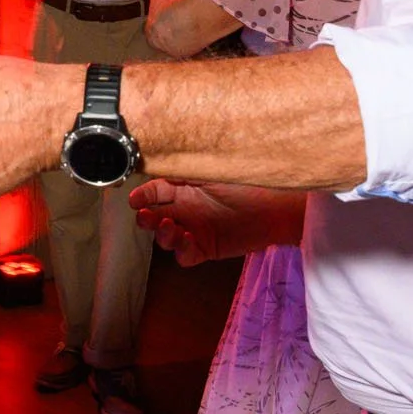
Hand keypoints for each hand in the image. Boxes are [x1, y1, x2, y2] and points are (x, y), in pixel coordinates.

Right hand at [129, 179, 285, 266]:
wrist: (276, 206)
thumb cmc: (249, 181)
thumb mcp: (213, 168)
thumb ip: (186, 167)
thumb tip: (163, 158)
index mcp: (185, 186)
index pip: (155, 190)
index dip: (143, 195)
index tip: (136, 199)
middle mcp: (187, 208)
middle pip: (154, 216)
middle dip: (145, 218)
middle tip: (146, 217)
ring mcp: (195, 229)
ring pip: (166, 237)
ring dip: (161, 234)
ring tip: (168, 227)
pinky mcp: (206, 248)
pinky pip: (185, 255)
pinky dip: (181, 250)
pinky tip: (188, 239)